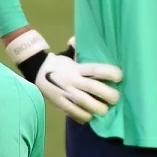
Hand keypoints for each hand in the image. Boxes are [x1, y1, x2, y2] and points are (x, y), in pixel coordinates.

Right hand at [7, 32, 122, 123]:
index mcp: (77, 68)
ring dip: (99, 108)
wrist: (36, 71)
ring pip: (86, 103)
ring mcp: (66, 93)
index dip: (110, 73)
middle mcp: (73, 80)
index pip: (96, 69)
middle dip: (109, 95)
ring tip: (105, 110)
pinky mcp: (60, 103)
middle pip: (95, 88)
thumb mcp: (69, 55)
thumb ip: (79, 49)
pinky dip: (84, 116)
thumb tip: (81, 40)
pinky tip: (90, 116)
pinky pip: (74, 113)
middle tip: (116, 98)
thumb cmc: (59, 64)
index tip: (120, 76)